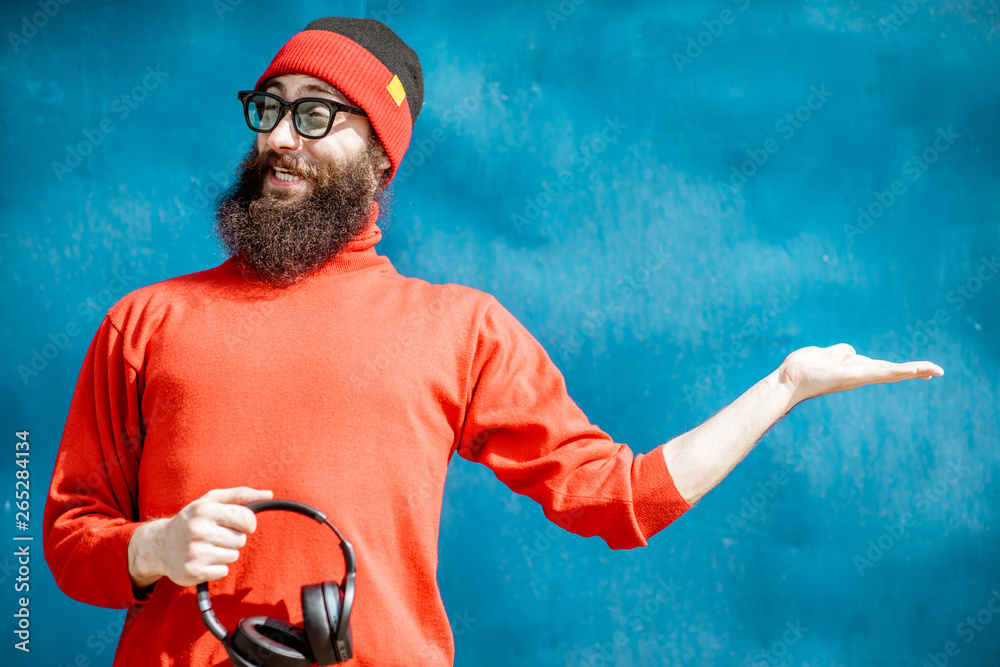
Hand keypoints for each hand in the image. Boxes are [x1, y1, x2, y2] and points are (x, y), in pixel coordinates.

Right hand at [128, 487, 272, 589]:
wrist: (159, 545)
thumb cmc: (193, 520)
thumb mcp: (211, 500)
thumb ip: (241, 495)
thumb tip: (268, 494)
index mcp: (206, 510)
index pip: (247, 519)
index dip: (248, 523)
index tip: (240, 524)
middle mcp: (198, 530)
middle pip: (241, 540)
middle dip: (232, 539)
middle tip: (215, 536)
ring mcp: (194, 552)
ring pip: (233, 556)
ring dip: (224, 553)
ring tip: (207, 547)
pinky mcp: (192, 572)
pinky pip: (223, 571)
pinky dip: (217, 567)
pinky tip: (202, 560)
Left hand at [778, 343, 943, 407]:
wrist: (789, 379)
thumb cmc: (804, 368)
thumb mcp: (827, 355)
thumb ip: (841, 353)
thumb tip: (850, 352)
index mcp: (855, 369)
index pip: (885, 368)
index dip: (905, 368)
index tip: (924, 370)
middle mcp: (859, 374)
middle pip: (893, 371)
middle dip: (916, 371)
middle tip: (938, 371)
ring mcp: (857, 376)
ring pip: (889, 372)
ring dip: (912, 370)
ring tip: (932, 370)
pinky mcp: (852, 375)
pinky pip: (877, 372)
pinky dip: (895, 371)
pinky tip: (910, 370)